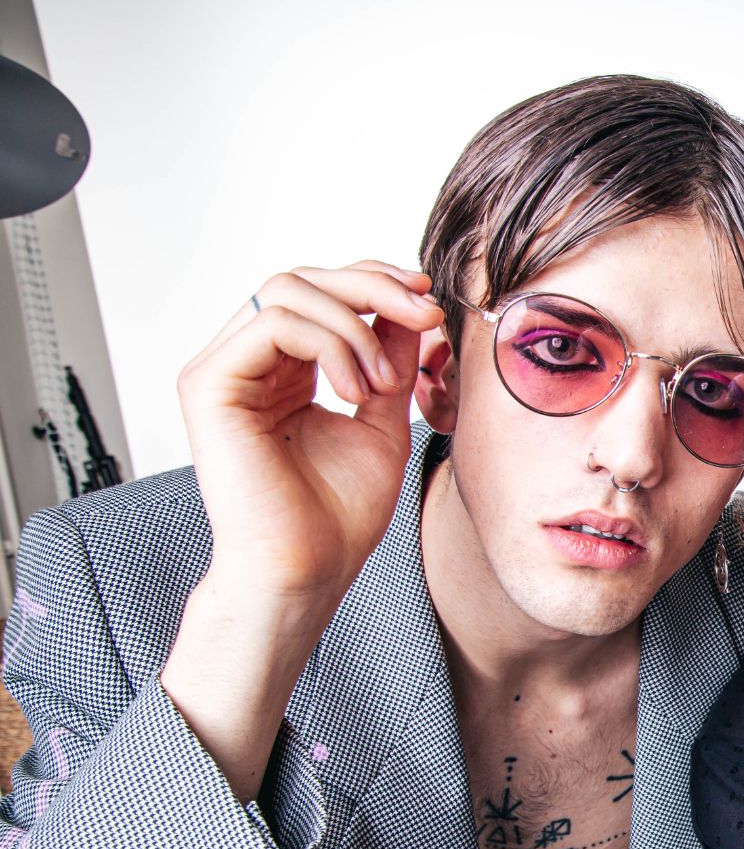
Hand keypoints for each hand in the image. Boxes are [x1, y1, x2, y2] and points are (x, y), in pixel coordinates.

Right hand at [176, 261, 444, 610]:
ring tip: (384, 382)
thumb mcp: (383, 420)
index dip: (374, 282)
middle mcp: (245, 362)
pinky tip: (356, 390)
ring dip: (355, 325)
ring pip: (287, 290)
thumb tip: (411, 307)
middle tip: (424, 314)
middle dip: (373, 286)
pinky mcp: (210, 384)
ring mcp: (223, 370)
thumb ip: (390, 362)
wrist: (308, 570)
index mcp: (281, 369)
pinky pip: (274, 323)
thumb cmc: (339, 515)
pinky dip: (330, 344)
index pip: (319, 293)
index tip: (427, 302)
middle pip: (302, 279)